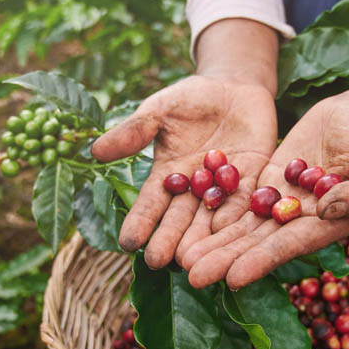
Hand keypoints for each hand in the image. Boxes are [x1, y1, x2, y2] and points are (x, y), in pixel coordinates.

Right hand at [90, 75, 276, 268]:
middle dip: (169, 240)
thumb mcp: (159, 111)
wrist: (233, 86)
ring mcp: (223, 187)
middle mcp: (194, 190)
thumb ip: (134, 132)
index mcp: (167, 176)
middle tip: (159, 262)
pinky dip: (236, 215)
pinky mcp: (253, 179)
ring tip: (192, 260)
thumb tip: (94, 151)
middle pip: (180, 219)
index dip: (140, 222)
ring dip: (202, 239)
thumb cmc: (190, 98)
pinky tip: (227, 231)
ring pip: (211, 218)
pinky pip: (245, 200)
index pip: (150, 204)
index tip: (127, 242)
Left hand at [180, 91, 348, 288]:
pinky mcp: (268, 182)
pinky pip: (239, 199)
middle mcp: (301, 221)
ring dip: (214, 243)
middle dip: (226, 259)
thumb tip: (324, 210)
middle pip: (257, 243)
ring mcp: (282, 202)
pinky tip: (190, 225)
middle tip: (192, 275)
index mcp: (330, 224)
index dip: (261, 261)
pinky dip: (216, 212)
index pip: (290, 246)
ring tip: (182, 259)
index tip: (233, 277)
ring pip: (243, 226)